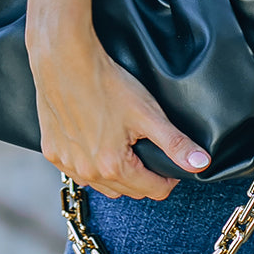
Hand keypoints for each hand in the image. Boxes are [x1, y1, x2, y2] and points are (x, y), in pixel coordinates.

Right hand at [29, 36, 211, 200]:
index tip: (173, 165)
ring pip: (101, 185)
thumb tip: (201, 164)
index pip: (152, 190)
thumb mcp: (148, 113)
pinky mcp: (52, 152)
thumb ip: (175, 143)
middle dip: (145, 178)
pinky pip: (78, 171)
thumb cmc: (107, 84)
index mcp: (113, 167)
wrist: (65, 61)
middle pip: (127, 192)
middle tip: (152, 154)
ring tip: (128, 150)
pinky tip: (98, 146)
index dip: (169, 178)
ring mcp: (66, 164)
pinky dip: (91, 166)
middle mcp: (87, 173)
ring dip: (118, 176)